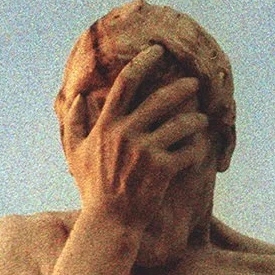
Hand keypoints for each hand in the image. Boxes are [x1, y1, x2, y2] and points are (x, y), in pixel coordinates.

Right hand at [61, 44, 211, 226]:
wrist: (110, 222)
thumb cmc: (93, 188)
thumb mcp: (75, 154)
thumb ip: (73, 123)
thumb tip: (75, 97)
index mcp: (106, 125)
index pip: (126, 82)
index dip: (144, 62)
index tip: (158, 51)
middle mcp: (126, 134)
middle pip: (161, 99)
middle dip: (182, 87)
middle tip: (194, 82)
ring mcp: (145, 152)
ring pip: (181, 123)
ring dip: (196, 118)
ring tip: (201, 118)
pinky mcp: (163, 170)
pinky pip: (189, 150)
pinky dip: (197, 146)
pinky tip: (199, 146)